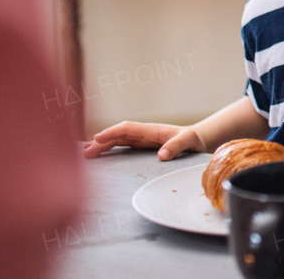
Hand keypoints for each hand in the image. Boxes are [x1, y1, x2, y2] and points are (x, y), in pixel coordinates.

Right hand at [82, 121, 207, 160]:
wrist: (198, 139)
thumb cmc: (194, 139)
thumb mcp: (189, 141)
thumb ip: (177, 146)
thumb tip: (161, 156)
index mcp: (151, 130)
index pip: (127, 128)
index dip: (111, 132)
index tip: (97, 138)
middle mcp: (143, 133)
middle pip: (117, 135)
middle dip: (101, 142)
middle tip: (85, 153)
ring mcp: (141, 139)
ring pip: (117, 140)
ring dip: (102, 146)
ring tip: (85, 155)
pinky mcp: (141, 146)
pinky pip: (122, 146)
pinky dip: (109, 149)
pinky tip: (99, 155)